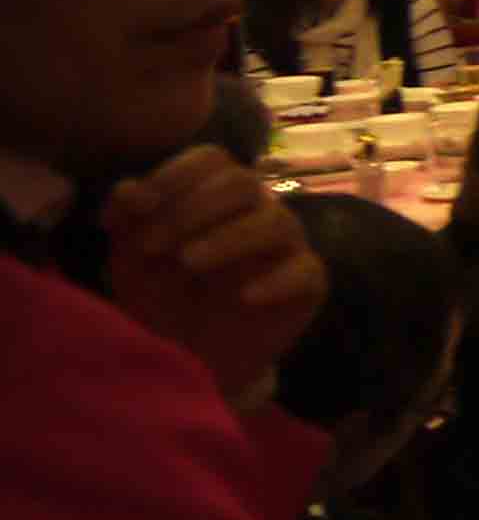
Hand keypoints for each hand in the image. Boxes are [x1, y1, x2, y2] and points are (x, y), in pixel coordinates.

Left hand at [100, 146, 327, 411]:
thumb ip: (128, 224)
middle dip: (192, 209)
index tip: (137, 206)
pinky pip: (305, 270)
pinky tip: (244, 297)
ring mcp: (287, 246)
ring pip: (275, 221)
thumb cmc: (162, 302)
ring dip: (228, 238)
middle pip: (243, 182)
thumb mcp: (131, 263)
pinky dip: (276, 280)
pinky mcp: (309, 283)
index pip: (211, 159)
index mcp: (216, 196)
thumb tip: (128, 188)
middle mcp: (257, 211)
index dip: (174, 174)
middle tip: (153, 246)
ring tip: (188, 264)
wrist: (193, 361)